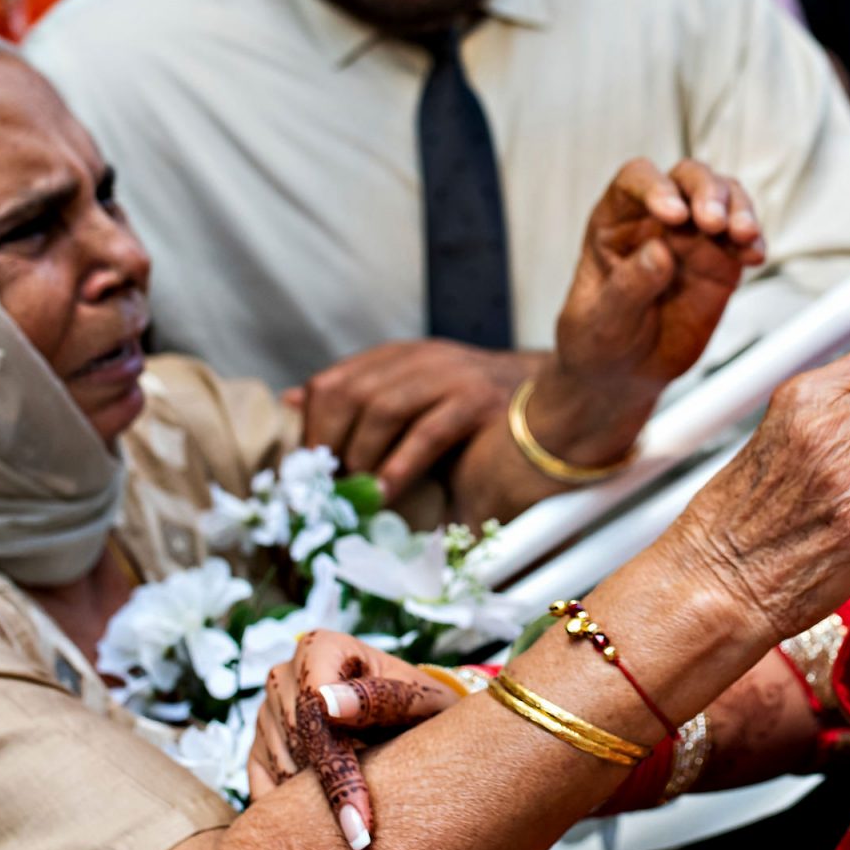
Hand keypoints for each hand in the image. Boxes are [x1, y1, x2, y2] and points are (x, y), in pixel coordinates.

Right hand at [249, 631, 459, 849]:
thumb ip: (381, 698)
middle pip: (297, 741)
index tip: (361, 821)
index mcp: (319, 647)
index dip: (338, 765)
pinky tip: (329, 815)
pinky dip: (293, 811)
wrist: (409, 722)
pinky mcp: (257, 748)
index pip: (315, 708)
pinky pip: (265, 789)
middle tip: (368, 829)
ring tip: (361, 803)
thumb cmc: (419, 708)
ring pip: (281, 770)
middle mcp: (283, 676)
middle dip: (335, 784)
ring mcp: (265, 713)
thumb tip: (328, 704)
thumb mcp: (419, 700)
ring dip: (317, 798)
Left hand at [287, 340, 543, 499]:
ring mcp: (451, 376)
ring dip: (361, 456)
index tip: (308, 469)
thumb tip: (295, 398)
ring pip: (382, 408)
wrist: (554, 404)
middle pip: (350, 392)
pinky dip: (400, 464)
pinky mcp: (478, 402)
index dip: (313, 427)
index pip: (333, 382)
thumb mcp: (412, 399)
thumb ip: (359, 401)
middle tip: (327, 486)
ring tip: (355, 493)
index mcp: (399, 357)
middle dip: (331, 443)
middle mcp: (421, 359)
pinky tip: (387, 492)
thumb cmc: (476, 415)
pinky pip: (427, 432)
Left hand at [552, 157, 764, 392]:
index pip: (636, 180)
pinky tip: (754, 257)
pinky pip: (743, 241)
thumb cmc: (600, 339)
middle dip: (706, 191)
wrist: (625, 373)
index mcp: (616, 220)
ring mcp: (693, 238)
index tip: (673, 214)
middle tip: (714, 222)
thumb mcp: (602, 320)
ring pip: (724, 198)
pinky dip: (753, 243)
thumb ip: (627, 286)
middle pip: (687, 178)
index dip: (655, 187)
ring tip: (743, 236)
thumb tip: (659, 252)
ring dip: (738, 209)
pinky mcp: (721, 263)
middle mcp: (658, 218)